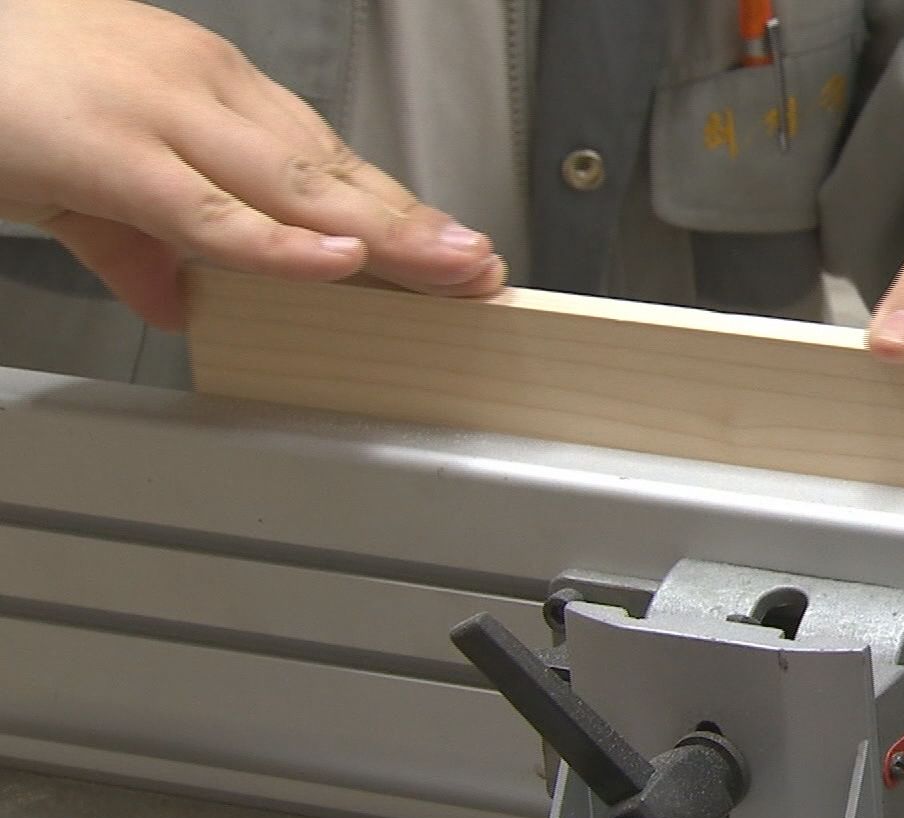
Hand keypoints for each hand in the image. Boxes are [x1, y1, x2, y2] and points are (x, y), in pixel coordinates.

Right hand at [0, 0, 503, 330]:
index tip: (451, 248)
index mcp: (202, 85)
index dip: (393, 208)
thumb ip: (136, 244)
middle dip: (415, 226)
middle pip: (332, 170)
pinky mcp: (111, 151)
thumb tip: (178, 303)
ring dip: (386, 236)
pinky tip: (341, 263)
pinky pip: (213, 211)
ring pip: (297, 188)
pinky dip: (282, 242)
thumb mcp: (79, 168)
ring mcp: (160, 114)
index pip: (321, 156)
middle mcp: (199, 88)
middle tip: (481, 270)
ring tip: (452, 272)